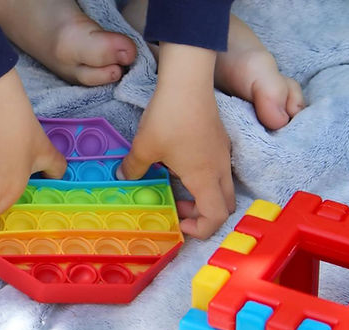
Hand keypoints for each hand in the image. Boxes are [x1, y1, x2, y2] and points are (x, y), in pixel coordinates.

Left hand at [118, 43, 234, 238]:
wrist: (187, 80)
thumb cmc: (169, 117)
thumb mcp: (144, 147)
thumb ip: (134, 168)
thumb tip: (124, 178)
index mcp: (205, 178)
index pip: (216, 217)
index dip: (201, 229)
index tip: (179, 222)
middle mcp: (220, 168)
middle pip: (224, 205)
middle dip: (203, 214)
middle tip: (178, 207)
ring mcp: (222, 153)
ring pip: (223, 186)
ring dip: (204, 195)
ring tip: (177, 184)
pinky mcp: (219, 140)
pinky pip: (219, 169)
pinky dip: (204, 178)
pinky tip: (180, 163)